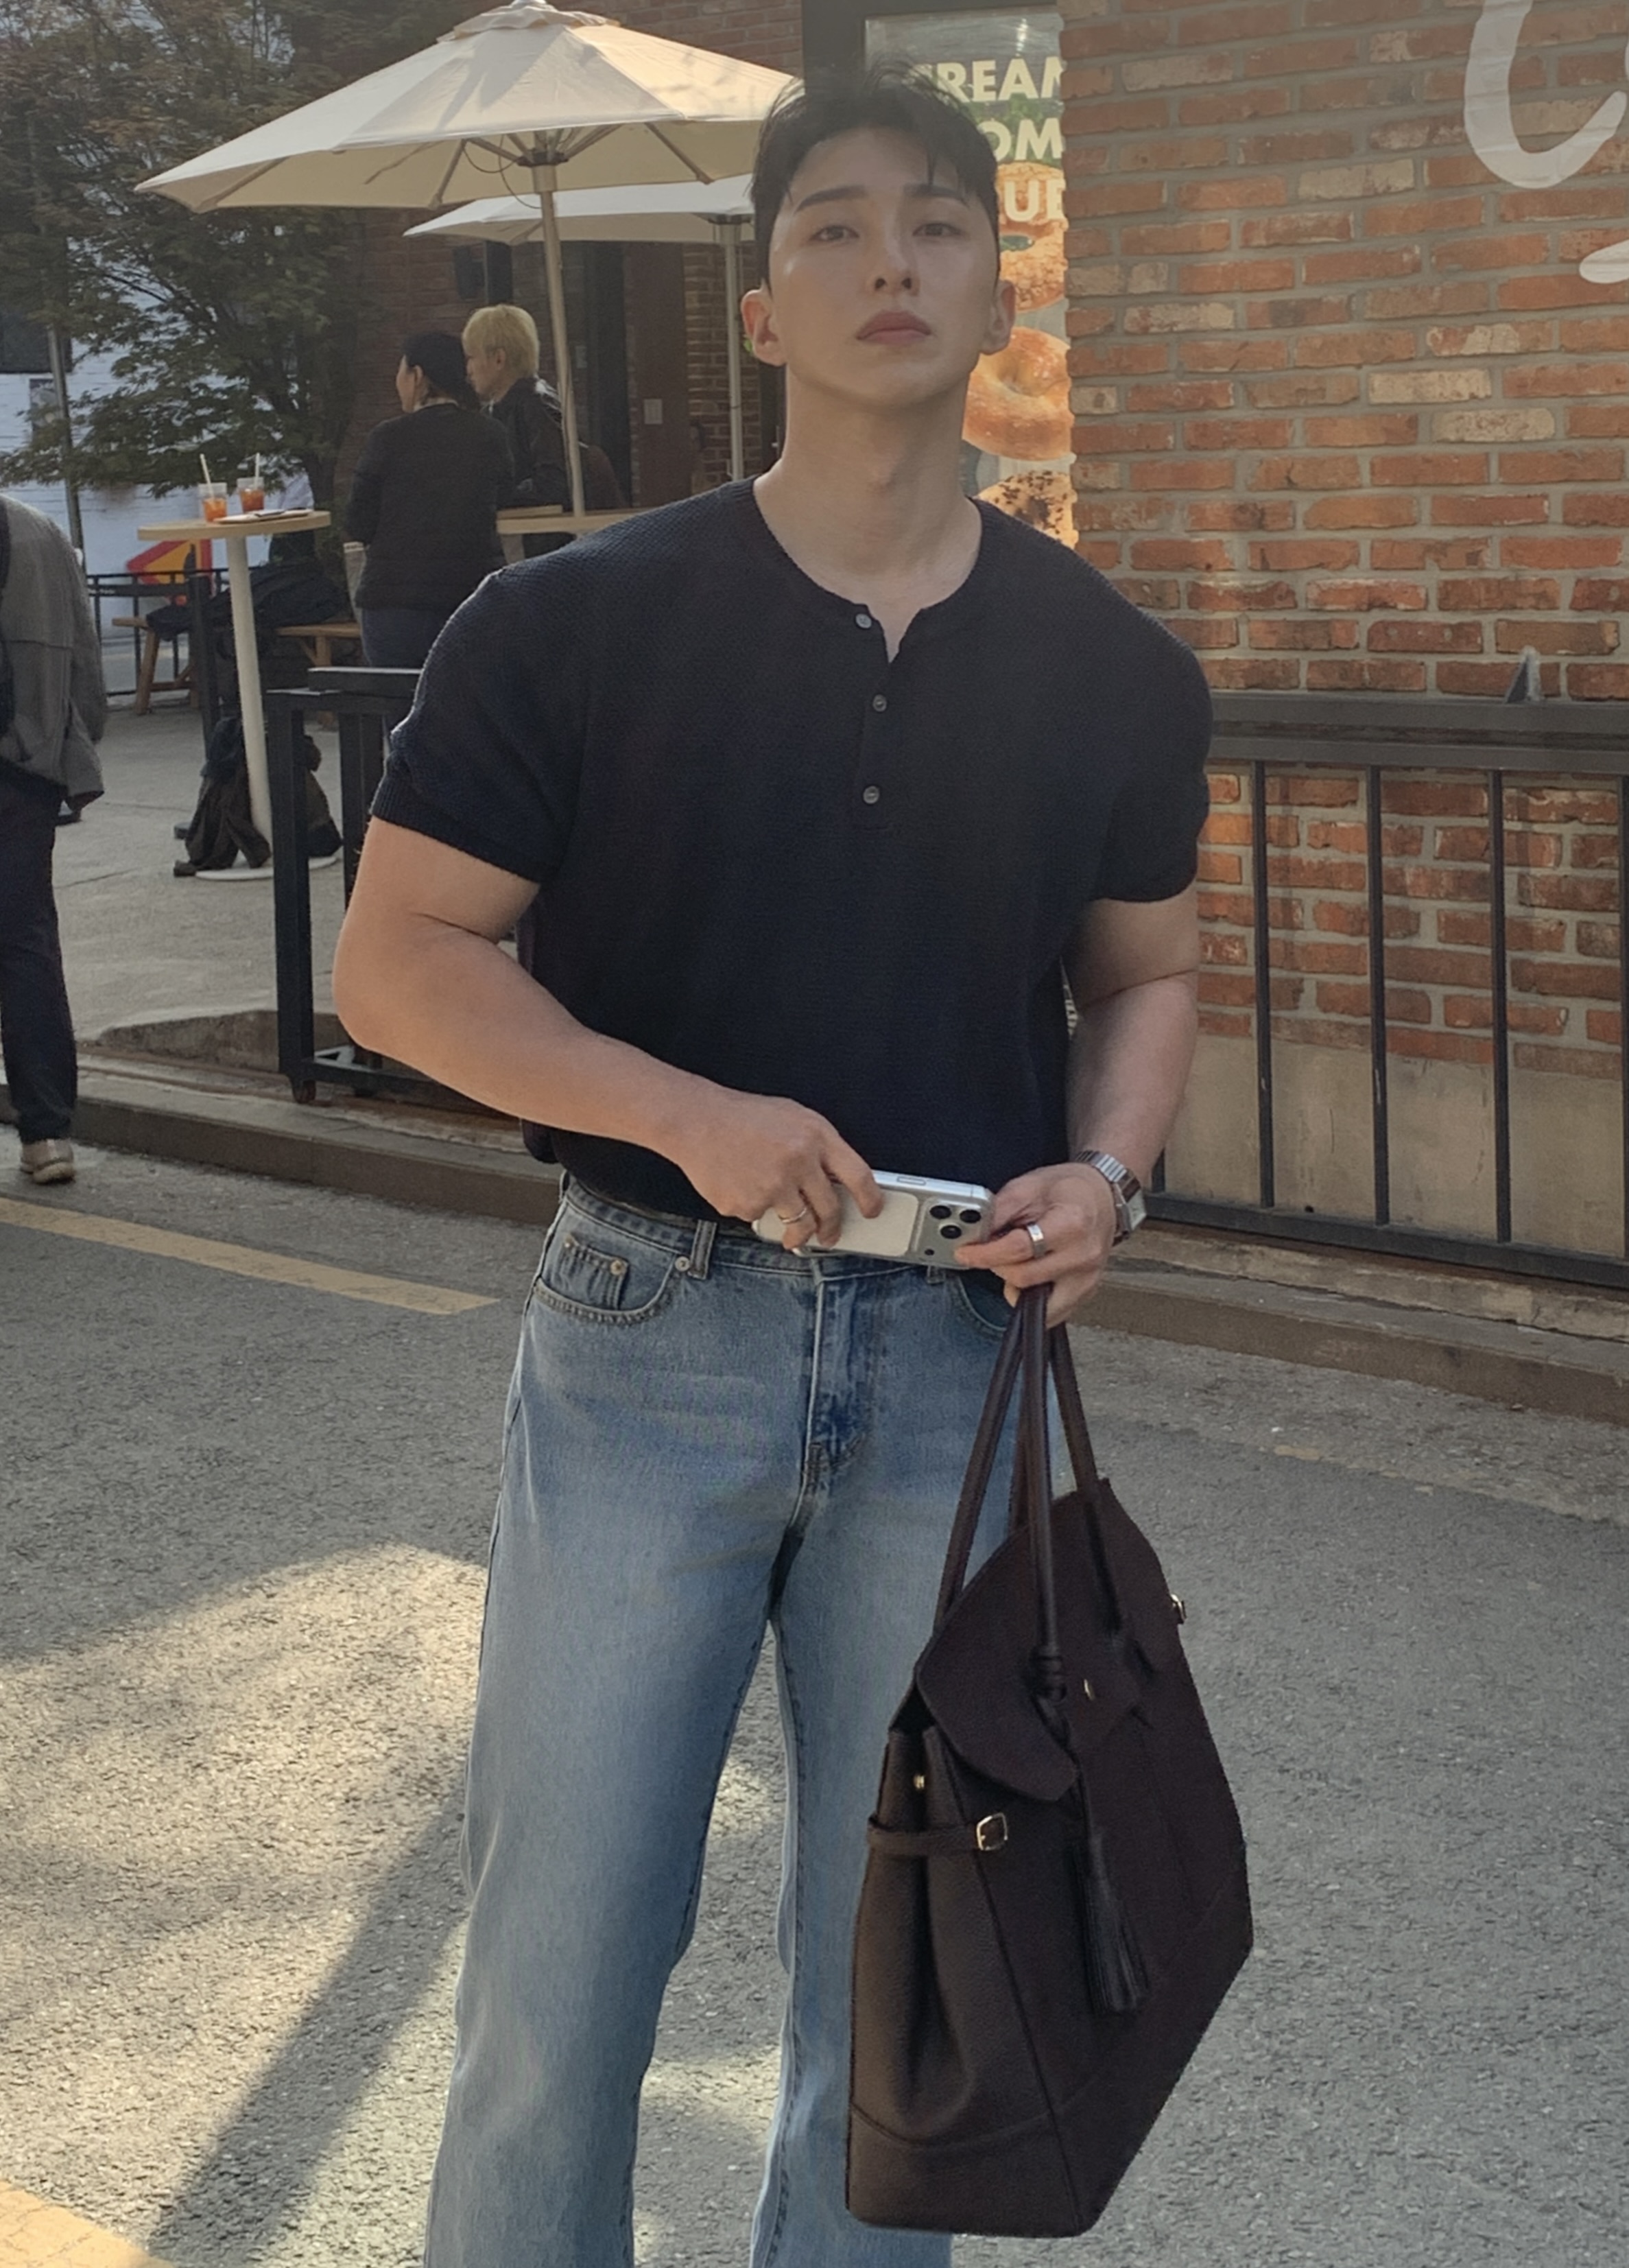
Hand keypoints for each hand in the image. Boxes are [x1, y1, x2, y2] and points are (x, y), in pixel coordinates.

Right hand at [666, 1085, 881, 1246]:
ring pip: (798, 1225)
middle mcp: (798, 1162)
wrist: (696, 1121)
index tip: (873, 1211)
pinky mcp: (746, 1205)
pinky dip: (756, 1212)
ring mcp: (772, 1186)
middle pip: (829, 1209)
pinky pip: (760, 1219)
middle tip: (831, 1235)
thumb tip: (840, 1182)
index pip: (859, 1175)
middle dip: (832, 1228)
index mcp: (815, 1137)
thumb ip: (820, 1149)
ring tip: (793, 1235)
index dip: (871, 1199)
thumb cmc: (745, 1118)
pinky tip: (744, 1190)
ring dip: (798, 1235)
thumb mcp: (794, 1118)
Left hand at [954, 1161, 1119, 1325]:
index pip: (1018, 1249)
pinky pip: (1053, 1313)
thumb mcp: (1029, 1186)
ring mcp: (1087, 1278)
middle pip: (1023, 1278)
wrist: (1102, 1195)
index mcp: (1071, 1223)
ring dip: (1017, 1288)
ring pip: (1037, 1305)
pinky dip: (1034, 1299)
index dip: (985, 1253)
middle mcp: (1082, 1255)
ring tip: (1018, 1263)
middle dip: (998, 1266)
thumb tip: (974, 1233)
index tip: (966, 1252)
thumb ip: (999, 1210)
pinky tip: (1033, 1276)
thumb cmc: (1071, 1189)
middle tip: (992, 1252)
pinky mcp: (1086, 1292)